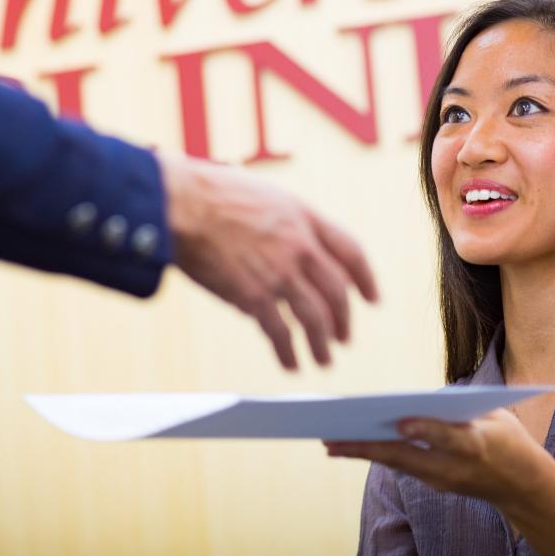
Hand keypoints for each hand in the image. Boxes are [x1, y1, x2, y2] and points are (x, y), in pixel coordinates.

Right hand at [158, 154, 378, 370]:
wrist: (182, 205)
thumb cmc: (210, 192)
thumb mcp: (262, 194)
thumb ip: (282, 219)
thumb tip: (285, 241)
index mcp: (303, 216)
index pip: (350, 250)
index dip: (365, 278)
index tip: (372, 298)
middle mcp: (300, 245)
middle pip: (336, 291)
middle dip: (343, 319)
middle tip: (344, 337)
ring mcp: (280, 273)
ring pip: (315, 318)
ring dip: (322, 344)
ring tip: (324, 360)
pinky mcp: (255, 296)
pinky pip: (280, 332)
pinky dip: (289, 352)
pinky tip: (291, 363)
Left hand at [324, 409, 552, 507]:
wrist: (524, 485)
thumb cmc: (509, 439)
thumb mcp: (496, 414)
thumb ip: (459, 405)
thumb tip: (418, 399)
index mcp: (478, 444)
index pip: (448, 437)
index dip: (424, 429)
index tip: (399, 421)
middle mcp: (456, 467)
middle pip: (407, 457)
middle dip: (368, 447)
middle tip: (333, 437)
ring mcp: (444, 480)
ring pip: (397, 464)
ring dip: (363, 453)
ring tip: (331, 441)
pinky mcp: (435, 484)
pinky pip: (401, 466)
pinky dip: (376, 455)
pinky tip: (352, 446)